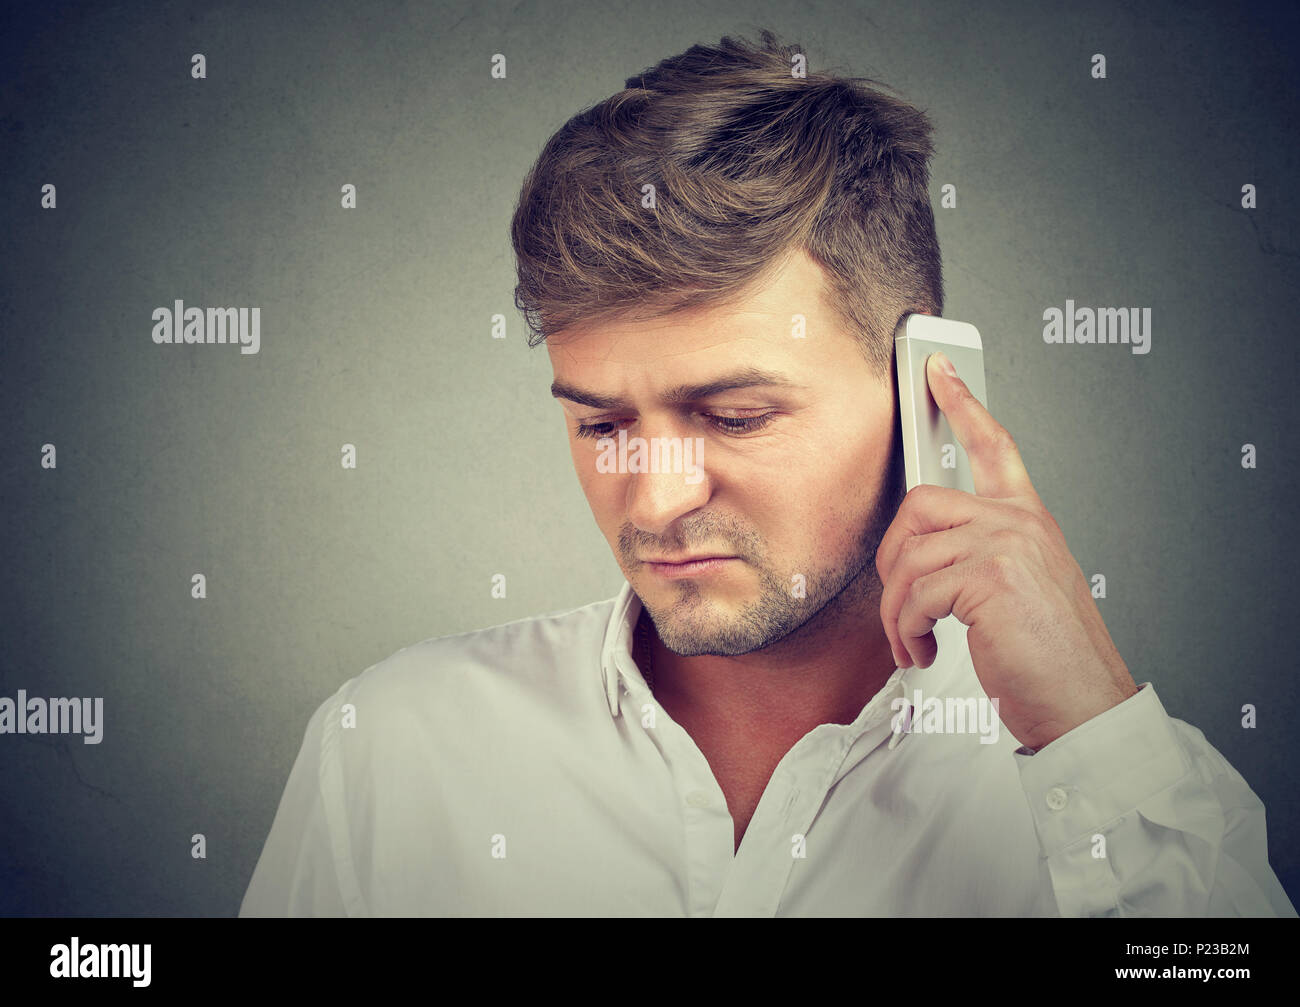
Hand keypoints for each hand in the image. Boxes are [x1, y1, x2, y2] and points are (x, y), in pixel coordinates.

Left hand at [874, 351, 1137, 750]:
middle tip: (901, 603)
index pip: (995, 446)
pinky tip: (925, 652)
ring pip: (909, 557)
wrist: (1083, 704)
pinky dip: (907, 631)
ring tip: (914, 643)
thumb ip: (984, 557)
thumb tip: (926, 554)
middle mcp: (1019, 523)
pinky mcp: (989, 577)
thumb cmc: (1051, 658)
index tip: (937, 370)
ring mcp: (1006, 545)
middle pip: (919, 503)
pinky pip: (914, 593)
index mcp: (1029, 521)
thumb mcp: (1023, 591)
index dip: (964, 401)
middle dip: (892, 558)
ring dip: (898, 612)